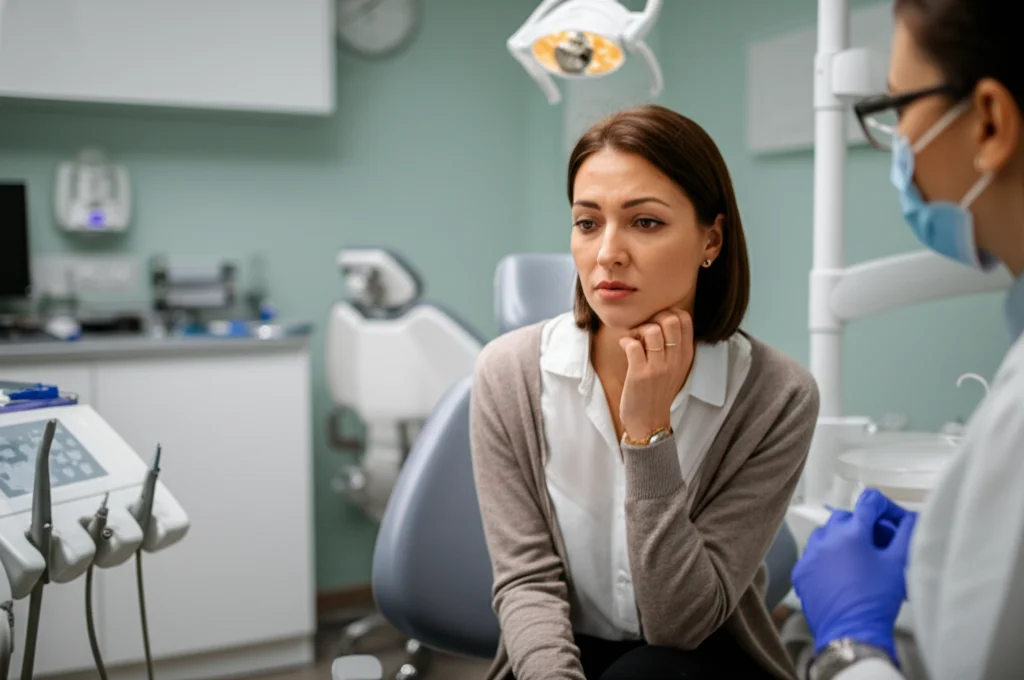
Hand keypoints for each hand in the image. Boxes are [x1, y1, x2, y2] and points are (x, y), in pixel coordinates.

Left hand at [618, 307, 693, 441]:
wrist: (649, 421)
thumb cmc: (658, 392)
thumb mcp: (676, 369)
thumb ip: (674, 347)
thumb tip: (662, 319)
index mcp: (685, 356)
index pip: (685, 319)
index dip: (668, 313)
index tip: (656, 323)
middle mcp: (675, 360)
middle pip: (670, 320)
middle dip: (653, 318)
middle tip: (644, 330)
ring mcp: (658, 367)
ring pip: (651, 330)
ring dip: (638, 330)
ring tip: (634, 340)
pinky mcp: (640, 374)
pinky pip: (632, 344)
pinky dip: (626, 341)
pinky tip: (625, 347)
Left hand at [792, 489, 917, 660]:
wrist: (851, 632)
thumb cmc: (877, 599)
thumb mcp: (898, 563)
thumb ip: (906, 534)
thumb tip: (910, 518)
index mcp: (851, 531)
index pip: (870, 502)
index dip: (887, 508)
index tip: (896, 523)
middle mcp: (825, 537)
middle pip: (846, 517)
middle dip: (864, 525)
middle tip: (879, 546)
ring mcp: (809, 554)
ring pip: (827, 535)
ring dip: (842, 541)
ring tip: (859, 562)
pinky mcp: (800, 572)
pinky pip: (814, 555)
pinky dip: (827, 559)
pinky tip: (841, 575)